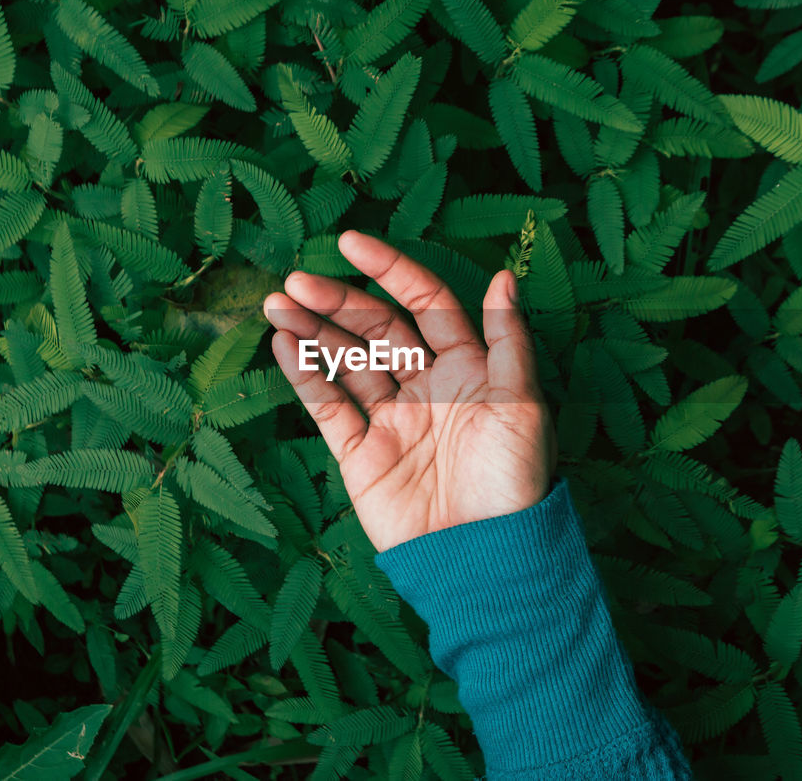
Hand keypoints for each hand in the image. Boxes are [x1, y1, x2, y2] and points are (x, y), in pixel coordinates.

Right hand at [262, 231, 555, 551]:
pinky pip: (328, 407)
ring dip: (312, 330)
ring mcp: (391, 419)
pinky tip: (284, 344)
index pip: (424, 302)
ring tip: (277, 303)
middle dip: (337, 301)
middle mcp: (427, 386)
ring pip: (346, 362)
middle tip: (297, 281)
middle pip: (376, 329)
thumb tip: (505, 275)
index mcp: (468, 366)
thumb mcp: (523, 404)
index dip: (389, 271)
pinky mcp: (362, 454)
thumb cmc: (515, 480)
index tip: (349, 243)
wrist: (484, 558)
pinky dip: (305, 376)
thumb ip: (509, 339)